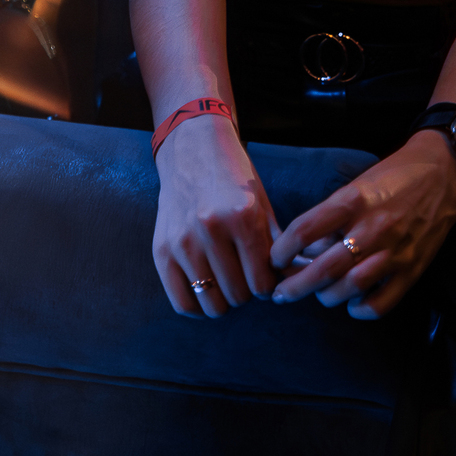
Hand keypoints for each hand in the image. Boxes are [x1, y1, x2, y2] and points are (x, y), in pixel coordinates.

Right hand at [152, 114, 281, 317]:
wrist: (193, 148)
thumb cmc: (234, 177)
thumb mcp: (262, 204)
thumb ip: (277, 245)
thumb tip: (293, 281)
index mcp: (243, 217)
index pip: (262, 283)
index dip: (267, 285)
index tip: (263, 276)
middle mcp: (211, 229)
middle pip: (239, 295)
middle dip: (246, 291)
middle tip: (243, 275)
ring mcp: (183, 240)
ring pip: (213, 303)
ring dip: (223, 299)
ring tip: (225, 281)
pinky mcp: (161, 249)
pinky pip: (182, 302)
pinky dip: (198, 307)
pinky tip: (205, 293)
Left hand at [268, 132, 455, 319]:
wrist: (443, 171)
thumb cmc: (394, 176)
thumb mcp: (356, 186)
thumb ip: (333, 217)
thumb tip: (307, 250)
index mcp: (353, 201)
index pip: (305, 230)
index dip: (283, 249)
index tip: (274, 260)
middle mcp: (372, 227)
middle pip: (324, 267)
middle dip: (295, 287)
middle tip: (280, 294)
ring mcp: (394, 250)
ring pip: (349, 287)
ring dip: (327, 297)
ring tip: (319, 294)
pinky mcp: (413, 268)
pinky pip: (382, 302)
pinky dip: (361, 309)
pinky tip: (353, 304)